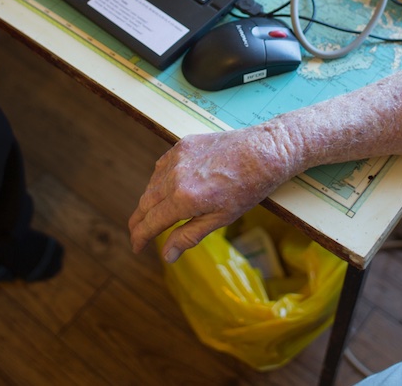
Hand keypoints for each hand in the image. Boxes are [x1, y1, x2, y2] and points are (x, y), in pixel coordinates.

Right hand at [128, 125, 301, 262]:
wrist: (264, 151)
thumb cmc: (248, 188)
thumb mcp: (220, 219)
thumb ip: (188, 236)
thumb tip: (166, 256)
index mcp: (183, 199)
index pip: (150, 222)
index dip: (140, 237)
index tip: (136, 247)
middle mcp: (174, 177)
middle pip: (145, 203)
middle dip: (140, 221)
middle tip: (140, 234)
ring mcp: (177, 158)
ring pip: (151, 185)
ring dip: (149, 202)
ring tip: (156, 215)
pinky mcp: (183, 145)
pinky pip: (162, 166)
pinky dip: (159, 181)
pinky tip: (167, 189)